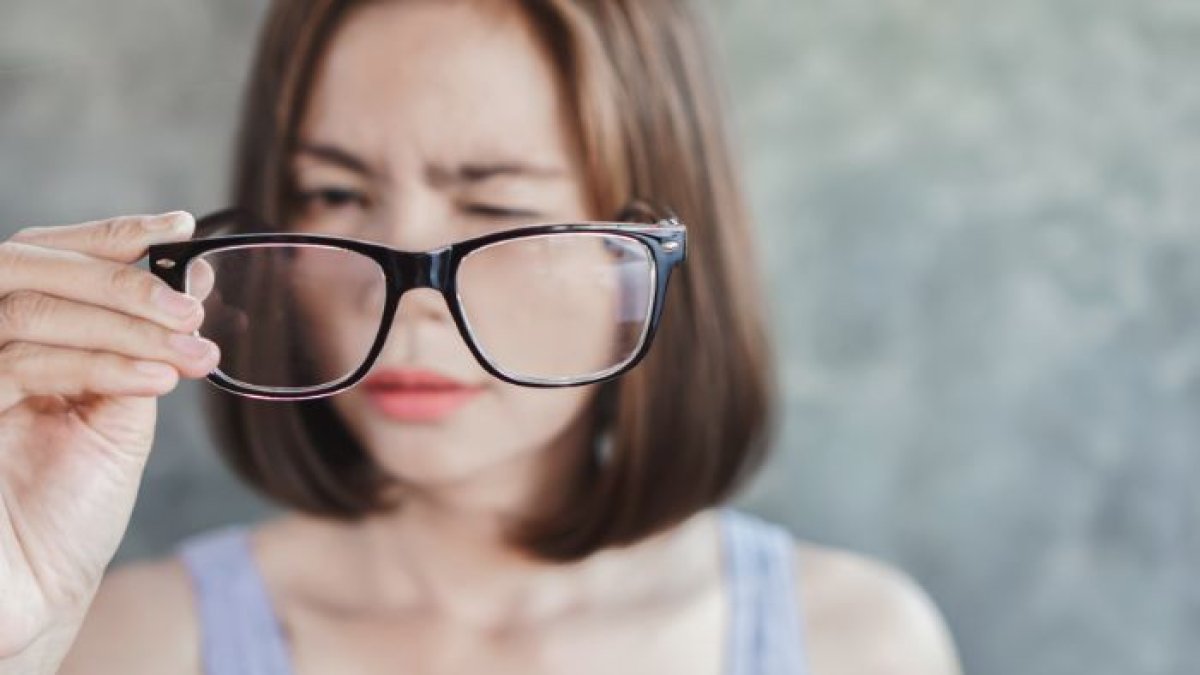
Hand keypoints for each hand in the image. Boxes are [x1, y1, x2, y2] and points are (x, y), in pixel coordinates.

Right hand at [0, 212, 217, 664]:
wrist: (35, 590)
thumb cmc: (69, 506)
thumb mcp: (118, 412)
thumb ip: (140, 345)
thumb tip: (190, 279)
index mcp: (10, 336)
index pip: (43, 256)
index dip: (107, 233)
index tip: (178, 225)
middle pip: (23, 266)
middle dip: (117, 278)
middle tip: (190, 307)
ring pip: (27, 311)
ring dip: (124, 325)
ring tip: (191, 351)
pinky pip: (23, 365)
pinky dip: (101, 365)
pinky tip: (158, 379)